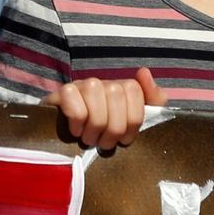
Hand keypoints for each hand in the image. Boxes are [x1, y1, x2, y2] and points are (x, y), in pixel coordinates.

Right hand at [42, 68, 166, 149]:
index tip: (125, 139)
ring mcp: (81, 85)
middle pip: (116, 94)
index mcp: (120, 88)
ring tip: (90, 139)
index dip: (133, 120)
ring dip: (94, 126)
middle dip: (113, 127)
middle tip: (105, 143)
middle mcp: (102, 83)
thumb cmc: (102, 135)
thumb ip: (151, 101)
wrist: (64, 139)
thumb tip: (144, 72)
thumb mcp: (130, 123)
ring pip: (95, 93)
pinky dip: (77, 121)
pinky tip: (75, 131)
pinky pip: (73, 99)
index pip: (134, 90)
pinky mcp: (61, 93)